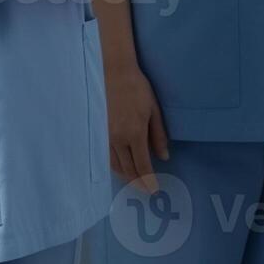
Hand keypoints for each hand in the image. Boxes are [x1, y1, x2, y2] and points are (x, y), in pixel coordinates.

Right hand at [103, 62, 169, 193]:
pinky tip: (122, 167)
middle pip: (127, 169)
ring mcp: (106, 137)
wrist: (114, 74)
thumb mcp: (154, 110)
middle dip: (137, 182)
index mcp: (134, 133)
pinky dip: (116, 166)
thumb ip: (158, 135)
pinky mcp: (99, 133)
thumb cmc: (137, 89)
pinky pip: (107, 156)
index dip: (148, 180)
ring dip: (126, 176)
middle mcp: (118, 139)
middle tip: (146, 190)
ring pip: (115, 165)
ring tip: (136, 181)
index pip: (142, 165)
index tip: (154, 189)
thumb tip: (164, 157)